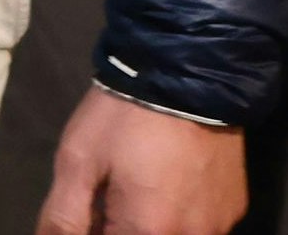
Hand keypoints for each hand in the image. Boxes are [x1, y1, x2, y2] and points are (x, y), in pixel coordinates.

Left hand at [36, 85, 246, 234]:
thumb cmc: (122, 119)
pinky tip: (164, 182)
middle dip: (120, 225)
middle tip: (107, 196)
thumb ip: (64, 216)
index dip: (93, 230)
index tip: (87, 209)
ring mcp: (217, 224)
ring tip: (135, 185)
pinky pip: (198, 224)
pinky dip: (176, 213)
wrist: (185, 77)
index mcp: (149, 230)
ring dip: (148, 222)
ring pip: (172, 234)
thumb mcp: (78, 162)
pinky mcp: (233, 207)